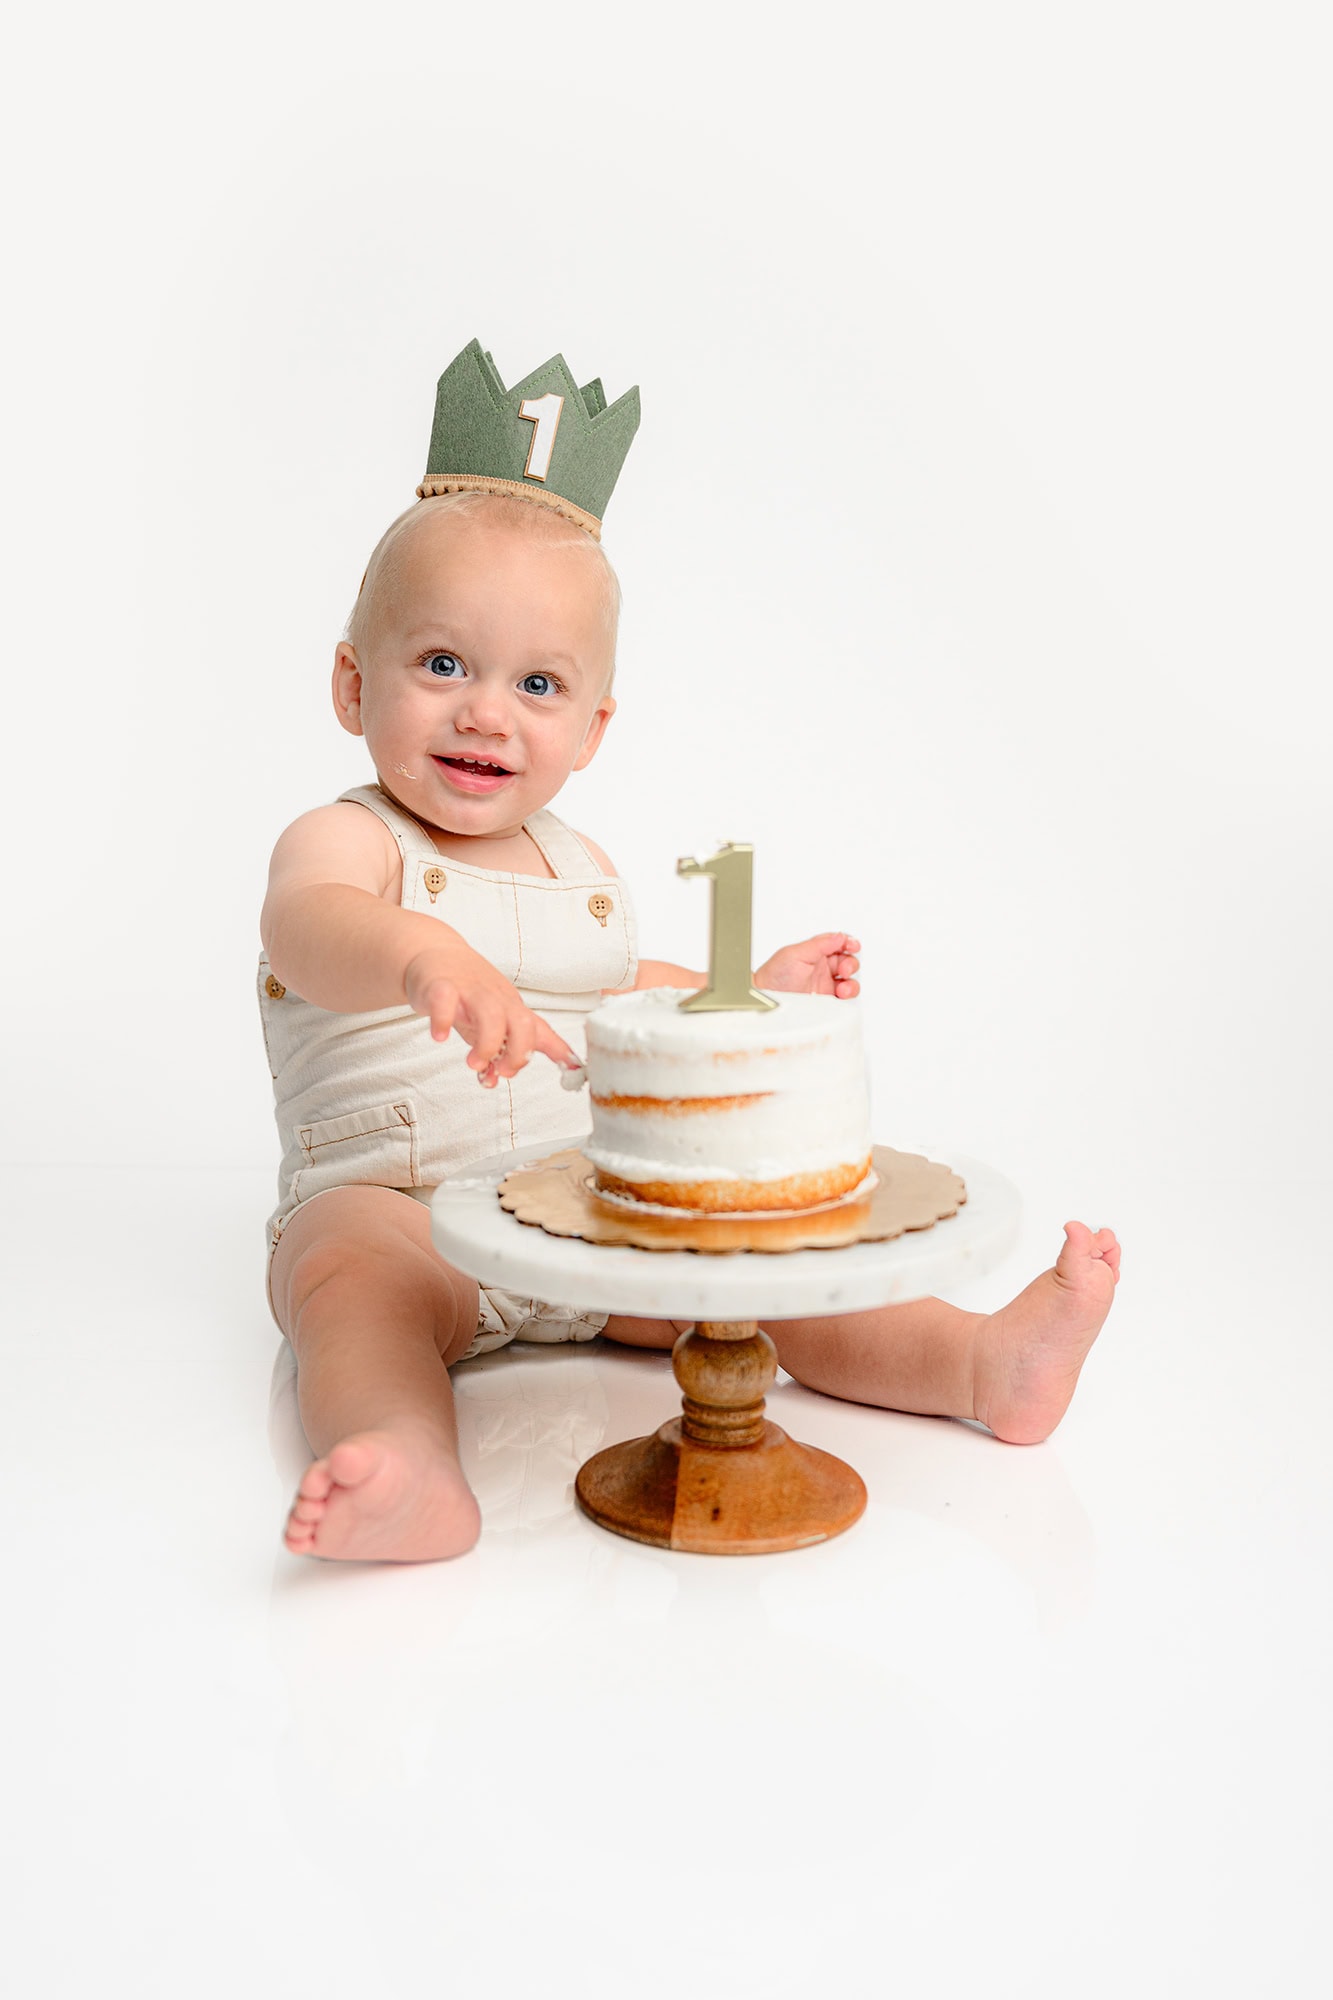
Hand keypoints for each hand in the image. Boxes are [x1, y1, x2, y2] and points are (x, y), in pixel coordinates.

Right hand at [404, 942, 577, 1087]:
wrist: (436, 952)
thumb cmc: (467, 991)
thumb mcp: (491, 1018)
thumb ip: (500, 1046)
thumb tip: (503, 1076)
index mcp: (511, 1008)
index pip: (540, 1030)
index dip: (559, 1050)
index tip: (575, 1070)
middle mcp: (496, 999)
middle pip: (522, 1023)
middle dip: (517, 1053)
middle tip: (501, 1072)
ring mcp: (470, 991)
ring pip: (490, 1014)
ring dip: (486, 1045)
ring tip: (474, 1064)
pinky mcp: (441, 985)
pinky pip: (445, 1001)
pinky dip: (443, 1020)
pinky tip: (440, 1036)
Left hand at [754, 932, 860, 998]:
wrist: (765, 998)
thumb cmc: (775, 974)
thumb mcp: (796, 953)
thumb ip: (820, 944)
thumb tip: (840, 936)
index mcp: (816, 952)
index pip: (839, 944)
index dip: (849, 943)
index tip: (852, 946)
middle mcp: (823, 967)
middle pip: (849, 961)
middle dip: (851, 964)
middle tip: (843, 970)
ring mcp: (826, 985)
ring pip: (850, 981)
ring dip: (851, 983)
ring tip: (842, 988)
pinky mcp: (827, 1001)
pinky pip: (845, 999)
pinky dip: (848, 997)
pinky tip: (840, 996)